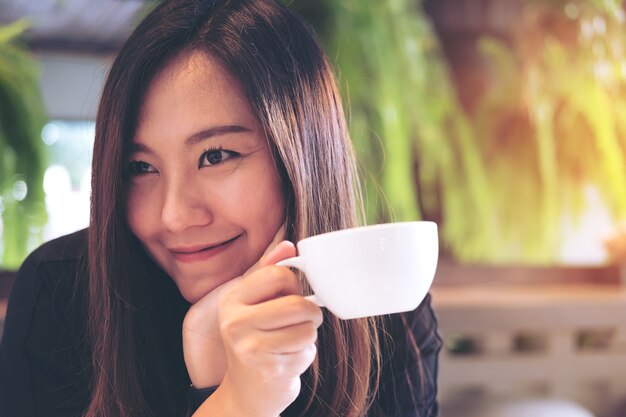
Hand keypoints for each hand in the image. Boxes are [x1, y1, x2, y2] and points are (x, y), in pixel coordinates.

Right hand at [214, 245, 321, 415]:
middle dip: (309, 313)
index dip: (293, 285)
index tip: (289, 297)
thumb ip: (269, 272)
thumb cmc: (256, 340)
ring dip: (308, 336)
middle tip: (302, 321)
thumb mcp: (255, 304)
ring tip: (291, 342)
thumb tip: (289, 245)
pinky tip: (287, 359)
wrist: (246, 391)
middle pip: (297, 304)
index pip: (278, 274)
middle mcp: (235, 322)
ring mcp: (249, 347)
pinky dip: (304, 355)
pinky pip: (306, 351)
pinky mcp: (267, 369)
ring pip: (307, 328)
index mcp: (232, 299)